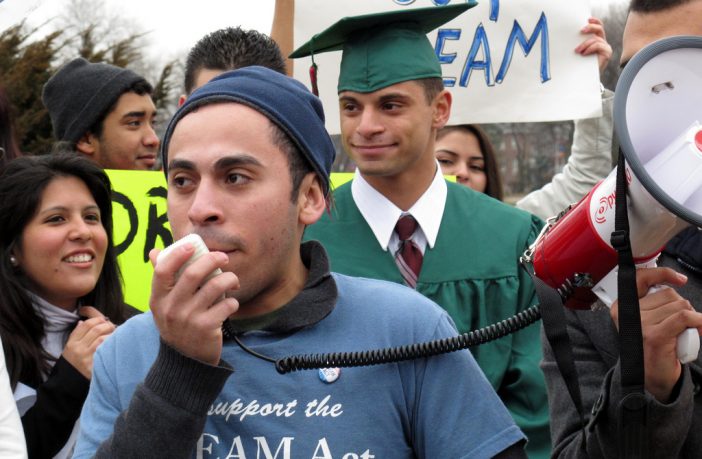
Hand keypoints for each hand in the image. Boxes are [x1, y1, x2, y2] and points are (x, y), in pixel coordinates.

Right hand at [61, 306, 115, 378]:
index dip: (96, 317)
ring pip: (102, 338)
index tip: (103, 318)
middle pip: (96, 329)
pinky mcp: (94, 365)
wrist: (68, 385)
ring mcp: (86, 357)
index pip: (86, 324)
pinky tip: (114, 344)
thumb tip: (83, 321)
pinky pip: (105, 350)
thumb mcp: (70, 349)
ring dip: (111, 334)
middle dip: (107, 325)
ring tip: (114, 334)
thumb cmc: (73, 364)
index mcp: (72, 343)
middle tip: (112, 326)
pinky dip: (111, 344)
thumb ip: (76, 335)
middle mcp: (78, 349)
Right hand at [149, 244, 238, 365]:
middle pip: (193, 274)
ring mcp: (189, 319)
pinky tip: (231, 304)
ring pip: (214, 286)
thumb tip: (156, 252)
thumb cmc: (177, 325)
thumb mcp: (163, 306)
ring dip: (229, 279)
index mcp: (158, 299)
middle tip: (223, 258)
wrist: (185, 362)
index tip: (191, 245)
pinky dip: (233, 301)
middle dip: (212, 260)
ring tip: (232, 280)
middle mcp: (171, 309)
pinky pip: (226, 305)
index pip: (163, 271)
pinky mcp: (206, 328)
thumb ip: (162, 279)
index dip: (177, 255)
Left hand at [575, 17, 611, 74]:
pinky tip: (584, 53)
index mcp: (597, 40)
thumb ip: (581, 44)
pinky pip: (599, 46)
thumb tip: (572, 36)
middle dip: (591, 27)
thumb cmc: (581, 64)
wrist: (586, 78)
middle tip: (581, 30)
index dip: (595, 22)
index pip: (598, 27)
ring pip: (596, 39)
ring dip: (585, 44)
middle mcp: (603, 42)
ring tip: (578, 51)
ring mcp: (606, 47)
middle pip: (599, 29)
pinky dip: (590, 48)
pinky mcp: (607, 53)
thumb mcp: (580, 51)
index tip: (588, 19)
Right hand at [610, 267, 701, 401]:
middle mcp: (626, 313)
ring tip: (684, 333)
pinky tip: (700, 329)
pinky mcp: (655, 336)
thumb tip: (674, 283)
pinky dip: (698, 321)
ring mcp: (640, 324)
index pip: (640, 279)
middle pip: (668, 294)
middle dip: (682, 307)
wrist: (653, 378)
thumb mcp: (647, 320)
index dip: (661, 274)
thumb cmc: (655, 347)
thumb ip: (653, 302)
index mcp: (621, 307)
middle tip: (680, 325)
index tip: (679, 279)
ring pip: (679, 306)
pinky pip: (684, 318)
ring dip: (691, 318)